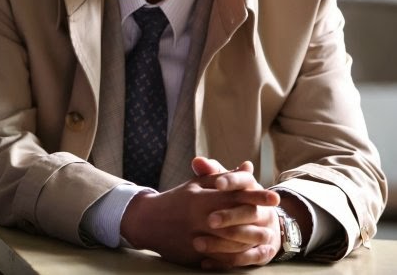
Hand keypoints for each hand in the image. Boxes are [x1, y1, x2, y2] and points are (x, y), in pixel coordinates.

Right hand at [119, 163, 277, 266]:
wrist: (147, 222)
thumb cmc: (175, 200)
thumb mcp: (196, 185)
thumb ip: (222, 177)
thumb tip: (247, 167)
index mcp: (200, 198)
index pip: (233, 195)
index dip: (255, 195)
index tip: (274, 197)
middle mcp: (199, 217)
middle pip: (234, 217)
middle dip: (257, 216)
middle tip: (276, 217)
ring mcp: (196, 236)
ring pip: (229, 240)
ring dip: (250, 238)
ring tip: (267, 236)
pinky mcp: (193, 253)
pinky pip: (218, 256)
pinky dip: (235, 254)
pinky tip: (248, 252)